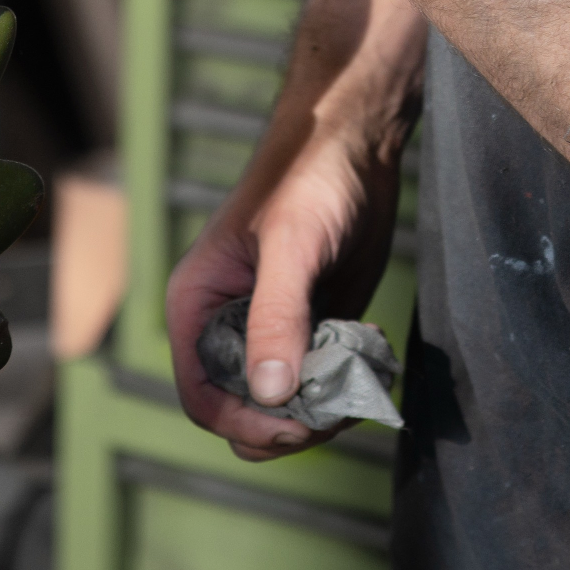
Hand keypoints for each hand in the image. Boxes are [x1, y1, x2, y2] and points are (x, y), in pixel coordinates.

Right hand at [165, 110, 405, 461]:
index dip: (244, 425)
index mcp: (198, 305)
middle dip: (290, 425)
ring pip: (285, 407)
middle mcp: (228, 325)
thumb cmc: (311, 177)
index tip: (295, 426)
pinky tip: (370, 350)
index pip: (203, 398)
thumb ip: (276, 319)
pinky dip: (345, 385)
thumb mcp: (292, 246)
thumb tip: (270, 395)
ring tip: (360, 372)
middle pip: (244, 413)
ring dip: (324, 408)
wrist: (357, 142)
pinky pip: (319, 382)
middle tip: (340, 403)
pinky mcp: (312, 326)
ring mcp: (272, 329)